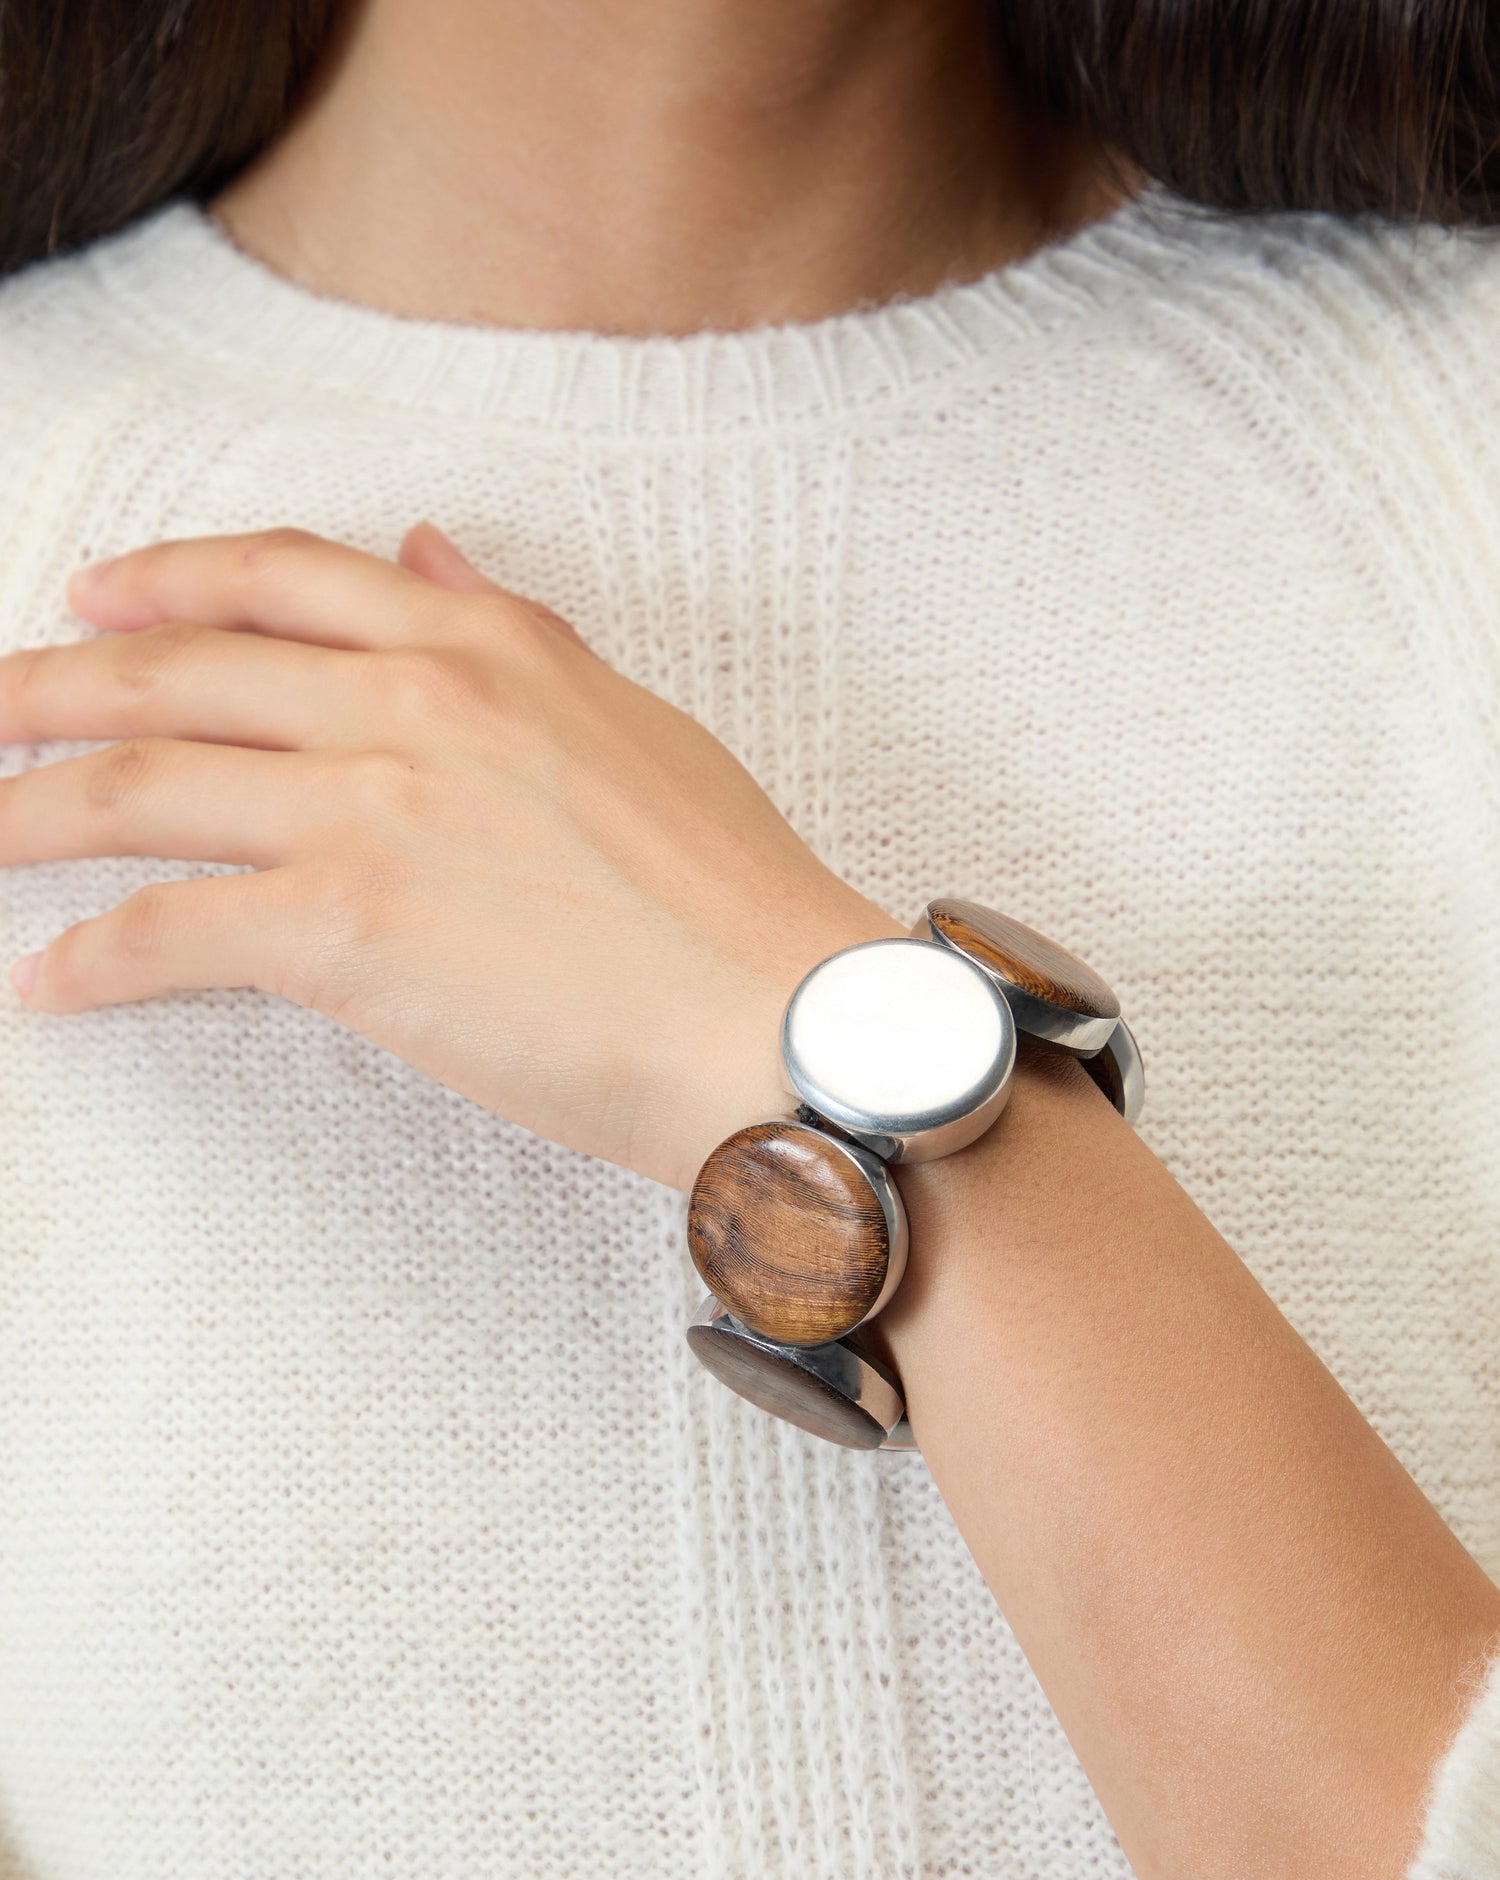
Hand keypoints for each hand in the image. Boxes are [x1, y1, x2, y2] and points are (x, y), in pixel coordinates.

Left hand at [0, 524, 898, 1192]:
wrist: (787, 1022)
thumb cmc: (735, 898)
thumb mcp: (632, 722)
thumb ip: (513, 633)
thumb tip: (427, 554)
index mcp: (482, 643)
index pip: (279, 575)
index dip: (162, 577)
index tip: (86, 596)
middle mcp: (411, 699)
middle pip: (174, 668)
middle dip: (44, 687)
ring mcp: (371, 808)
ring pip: (142, 785)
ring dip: (29, 809)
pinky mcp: (346, 930)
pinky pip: (170, 928)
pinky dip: (92, 957)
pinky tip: (48, 981)